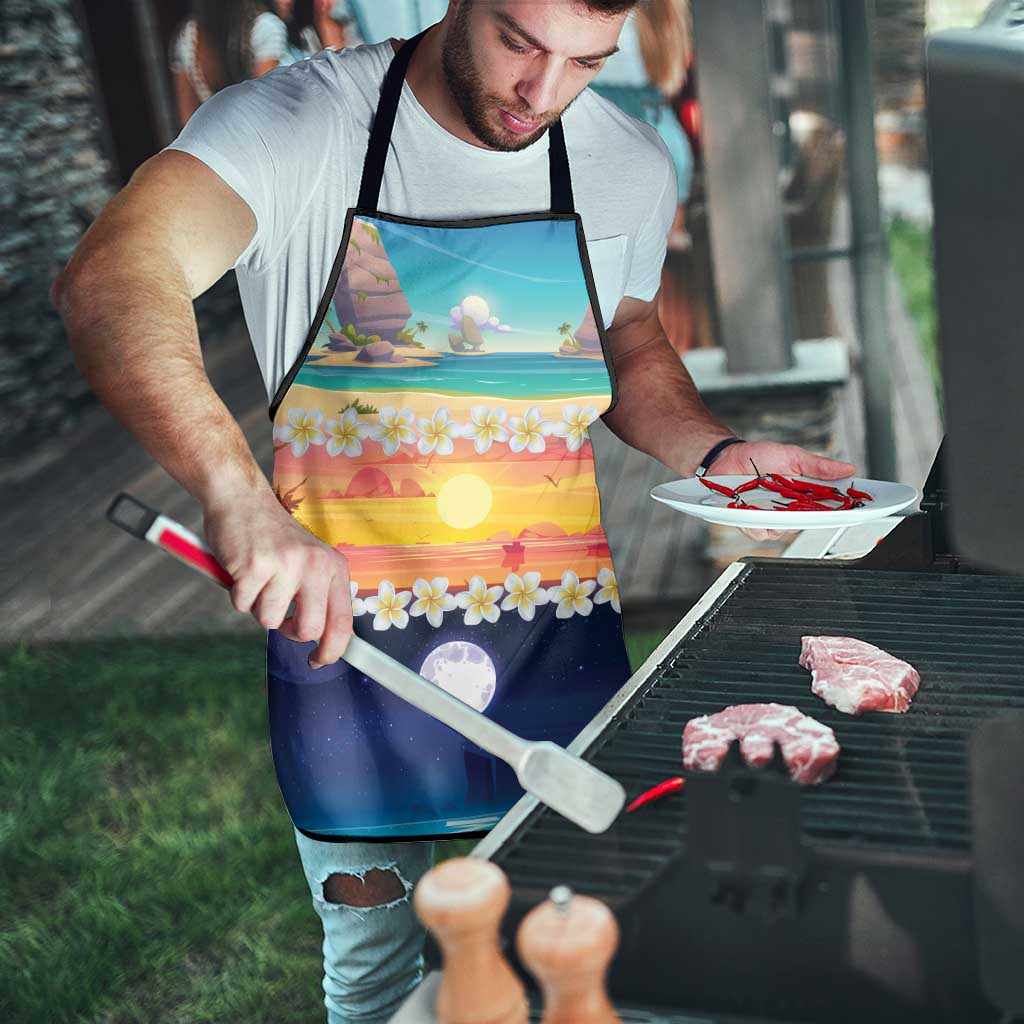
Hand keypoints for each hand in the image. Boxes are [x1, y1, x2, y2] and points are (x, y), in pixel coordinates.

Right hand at [203, 487, 352, 668]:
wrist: (241, 499)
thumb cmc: (273, 537)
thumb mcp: (309, 560)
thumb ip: (318, 594)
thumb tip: (321, 641)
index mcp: (334, 566)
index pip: (343, 622)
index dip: (332, 650)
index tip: (318, 661)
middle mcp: (315, 565)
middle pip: (308, 630)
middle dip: (289, 631)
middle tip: (279, 615)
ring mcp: (285, 565)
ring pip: (269, 621)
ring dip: (258, 607)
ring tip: (259, 579)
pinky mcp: (254, 566)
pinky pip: (242, 605)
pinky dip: (238, 595)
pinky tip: (242, 570)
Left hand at [709, 440, 856, 541]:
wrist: (726, 457)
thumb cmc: (758, 457)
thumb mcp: (792, 456)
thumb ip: (818, 466)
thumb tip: (848, 468)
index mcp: (803, 495)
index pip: (829, 507)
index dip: (844, 510)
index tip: (858, 508)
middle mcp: (789, 510)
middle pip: (809, 523)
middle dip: (813, 517)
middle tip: (814, 506)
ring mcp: (770, 518)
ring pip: (784, 531)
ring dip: (781, 519)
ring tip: (775, 504)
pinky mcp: (750, 523)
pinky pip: (760, 531)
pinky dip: (759, 523)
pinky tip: (755, 512)